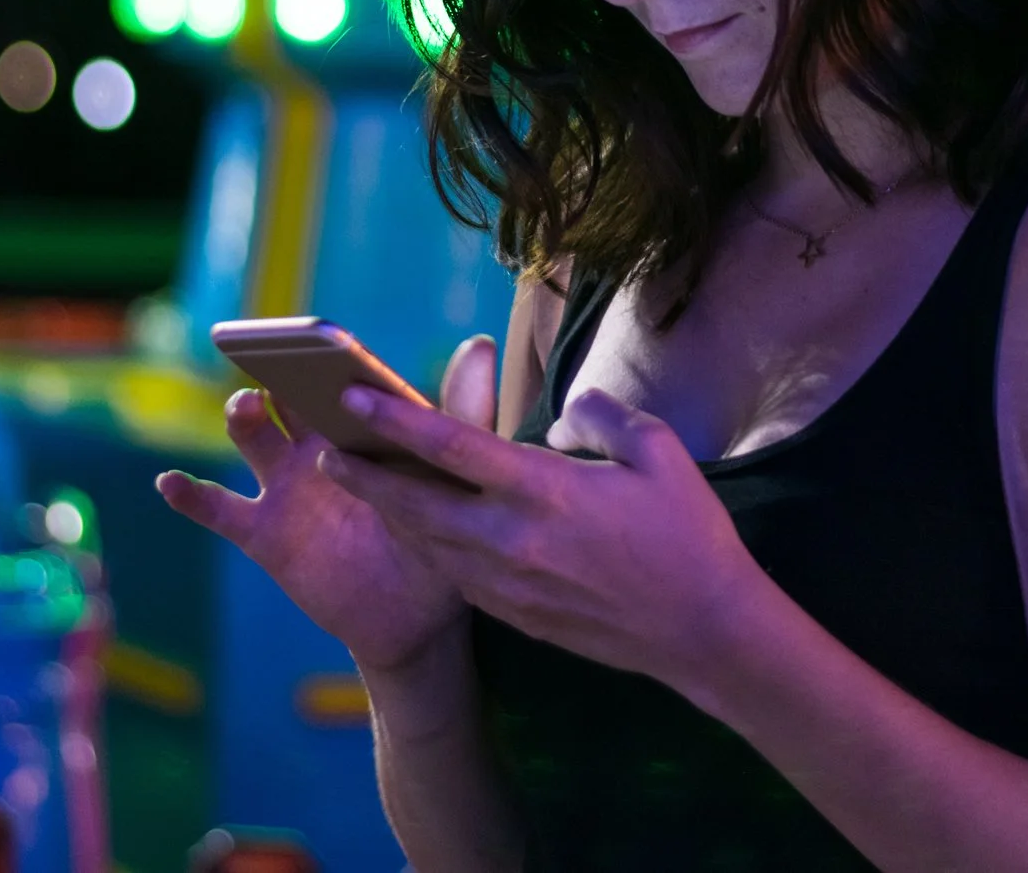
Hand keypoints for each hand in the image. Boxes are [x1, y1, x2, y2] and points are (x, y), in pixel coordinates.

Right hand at [155, 335, 496, 673]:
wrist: (420, 616)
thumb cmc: (441, 532)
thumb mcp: (454, 474)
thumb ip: (462, 411)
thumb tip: (482, 343)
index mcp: (362, 423)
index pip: (337, 375)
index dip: (324, 354)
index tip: (318, 336)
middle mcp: (317, 443)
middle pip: (286, 393)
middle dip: (278, 370)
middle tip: (279, 358)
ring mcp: (286, 486)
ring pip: (252, 436)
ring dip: (243, 416)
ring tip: (248, 407)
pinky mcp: (266, 533)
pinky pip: (219, 509)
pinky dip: (190, 495)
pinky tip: (171, 483)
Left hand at [317, 383, 773, 693]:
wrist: (704, 631)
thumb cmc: (688, 535)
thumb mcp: (659, 452)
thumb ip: (603, 418)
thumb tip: (566, 414)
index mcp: (546, 491)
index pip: (453, 448)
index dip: (397, 420)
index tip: (354, 397)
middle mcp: (514, 540)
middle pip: (416, 502)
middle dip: (363, 473)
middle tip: (323, 446)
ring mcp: (510, 584)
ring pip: (428, 543)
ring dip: (388, 511)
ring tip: (358, 481)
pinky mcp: (516, 615)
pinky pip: (455, 575)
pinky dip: (427, 547)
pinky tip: (417, 528)